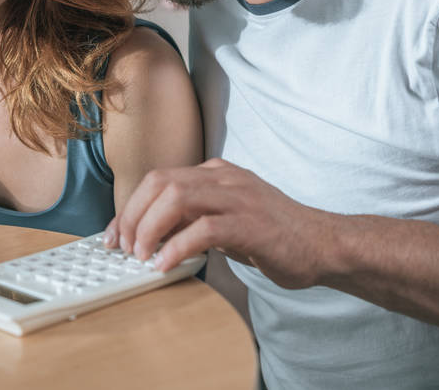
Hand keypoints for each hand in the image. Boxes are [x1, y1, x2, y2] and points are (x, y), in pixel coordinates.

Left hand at [106, 158, 334, 288]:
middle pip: (160, 183)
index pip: (159, 179)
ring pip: (176, 197)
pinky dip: (177, 246)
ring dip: (149, 228)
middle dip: (133, 216)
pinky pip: (203, 229)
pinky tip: (166, 265)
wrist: (324, 244)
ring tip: (141, 256)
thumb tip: (151, 236)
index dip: (130, 207)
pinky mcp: (251, 223)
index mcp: (216, 173)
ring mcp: (238, 196)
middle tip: (124, 248)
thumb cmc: (274, 236)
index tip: (115, 235)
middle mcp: (224, 178)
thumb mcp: (226, 219)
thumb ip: (192, 220)